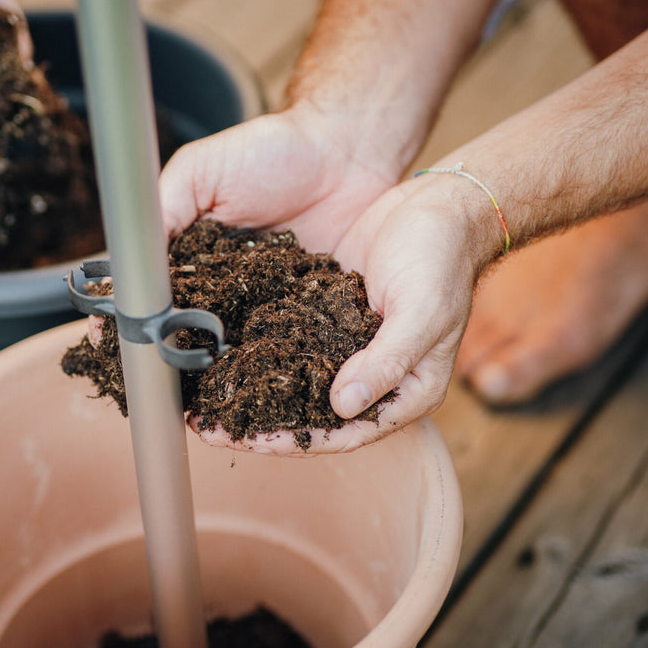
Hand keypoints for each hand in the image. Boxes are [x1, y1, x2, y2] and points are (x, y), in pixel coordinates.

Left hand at [161, 107, 489, 453]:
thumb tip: (343, 407)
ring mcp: (349, 350)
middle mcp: (373, 380)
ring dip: (253, 392)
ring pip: (295, 385)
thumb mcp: (422, 313)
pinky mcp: (329, 319)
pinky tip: (222, 353)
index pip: (342, 435)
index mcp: (405, 392)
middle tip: (207, 425)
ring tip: (204, 398)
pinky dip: (259, 353)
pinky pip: (290, 345)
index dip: (294, 442)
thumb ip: (386, 362)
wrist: (440, 205)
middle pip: (311, 418)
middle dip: (259, 424)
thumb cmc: (442, 259)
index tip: (247, 439)